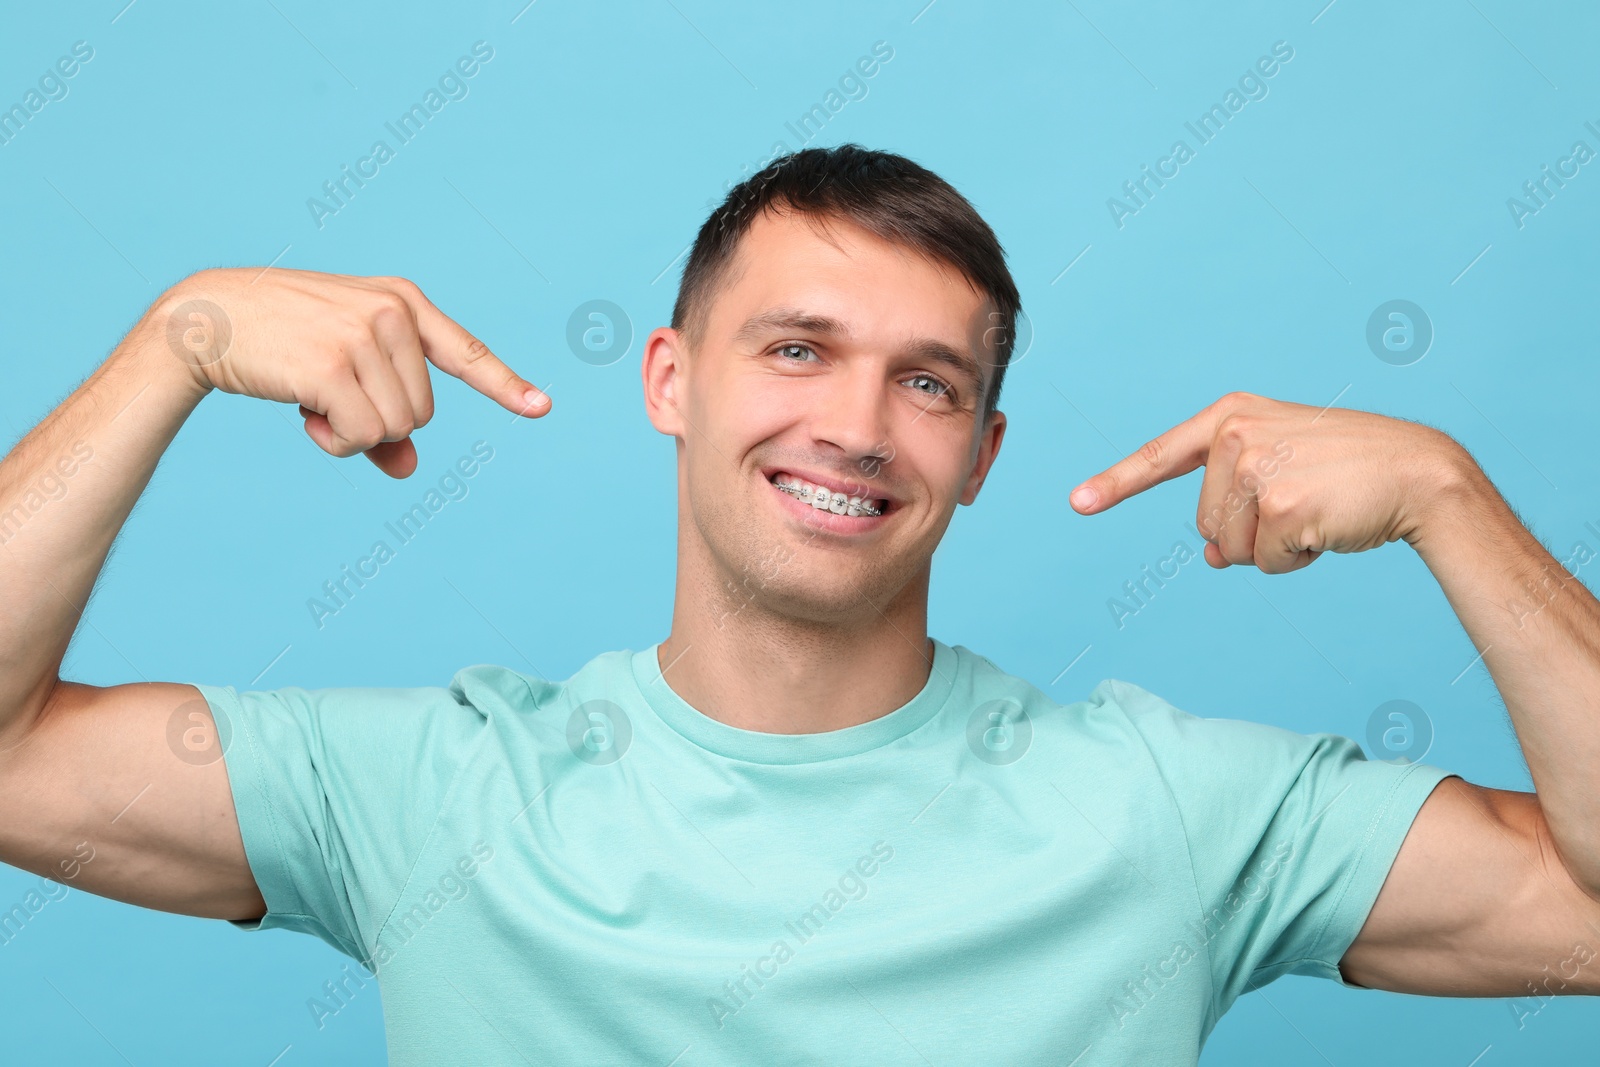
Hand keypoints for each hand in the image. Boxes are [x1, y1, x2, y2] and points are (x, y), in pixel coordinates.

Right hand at [143, 267, 549, 477]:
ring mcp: (362, 336)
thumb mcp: (341, 369)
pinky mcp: (331, 366)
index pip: (464, 350)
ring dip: (354, 433)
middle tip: (328, 391)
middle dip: (379, 420)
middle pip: (423, 413)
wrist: (206, 317)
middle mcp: (391, 312)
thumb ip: (383, 416)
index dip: (504, 384)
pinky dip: (335, 441)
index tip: (542, 408)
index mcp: (402, 301)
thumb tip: (408, 469)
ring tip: (312, 396)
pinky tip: (302, 409)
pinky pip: (364, 437)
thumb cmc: (280, 342)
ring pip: (397, 429)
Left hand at [1068, 391, 1466, 572]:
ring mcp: (1256, 467)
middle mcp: (1236, 435)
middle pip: (1204, 525)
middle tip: (1303, 502)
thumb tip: (1208, 558)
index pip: (1162, 455)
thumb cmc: (1350, 471)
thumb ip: (1235, 499)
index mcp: (1231, 416)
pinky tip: (1328, 526)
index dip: (1117, 484)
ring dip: (1271, 549)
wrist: (1418, 472)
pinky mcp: (1281, 504)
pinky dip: (1295, 559)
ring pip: (1228, 550)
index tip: (1078, 504)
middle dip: (1248, 534)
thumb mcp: (1283, 466)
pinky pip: (1264, 562)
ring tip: (1317, 511)